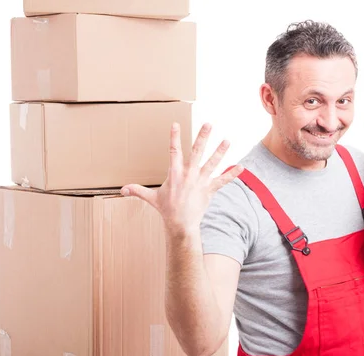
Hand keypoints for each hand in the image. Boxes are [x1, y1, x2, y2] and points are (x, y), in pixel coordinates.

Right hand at [120, 122, 242, 236]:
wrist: (181, 224)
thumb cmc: (166, 209)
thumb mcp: (151, 198)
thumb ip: (138, 190)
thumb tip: (122, 190)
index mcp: (175, 173)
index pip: (173, 150)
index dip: (174, 137)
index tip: (176, 124)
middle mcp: (189, 174)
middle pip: (197, 151)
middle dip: (203, 137)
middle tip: (209, 124)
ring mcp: (201, 181)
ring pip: (213, 163)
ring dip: (221, 151)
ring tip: (228, 140)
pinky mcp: (209, 190)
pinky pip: (222, 180)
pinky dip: (232, 174)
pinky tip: (241, 167)